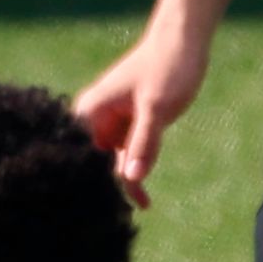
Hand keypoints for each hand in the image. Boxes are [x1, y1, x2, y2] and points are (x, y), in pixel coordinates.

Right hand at [71, 27, 210, 210]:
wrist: (185, 43)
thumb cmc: (166, 66)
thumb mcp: (156, 107)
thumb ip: (144, 143)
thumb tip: (131, 178)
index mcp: (89, 112)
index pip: (77, 155)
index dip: (82, 181)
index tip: (90, 210)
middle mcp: (96, 121)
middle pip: (92, 165)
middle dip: (103, 189)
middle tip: (118, 218)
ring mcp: (113, 126)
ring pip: (113, 166)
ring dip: (124, 184)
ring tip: (143, 206)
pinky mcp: (131, 129)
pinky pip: (129, 159)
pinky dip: (137, 175)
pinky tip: (145, 201)